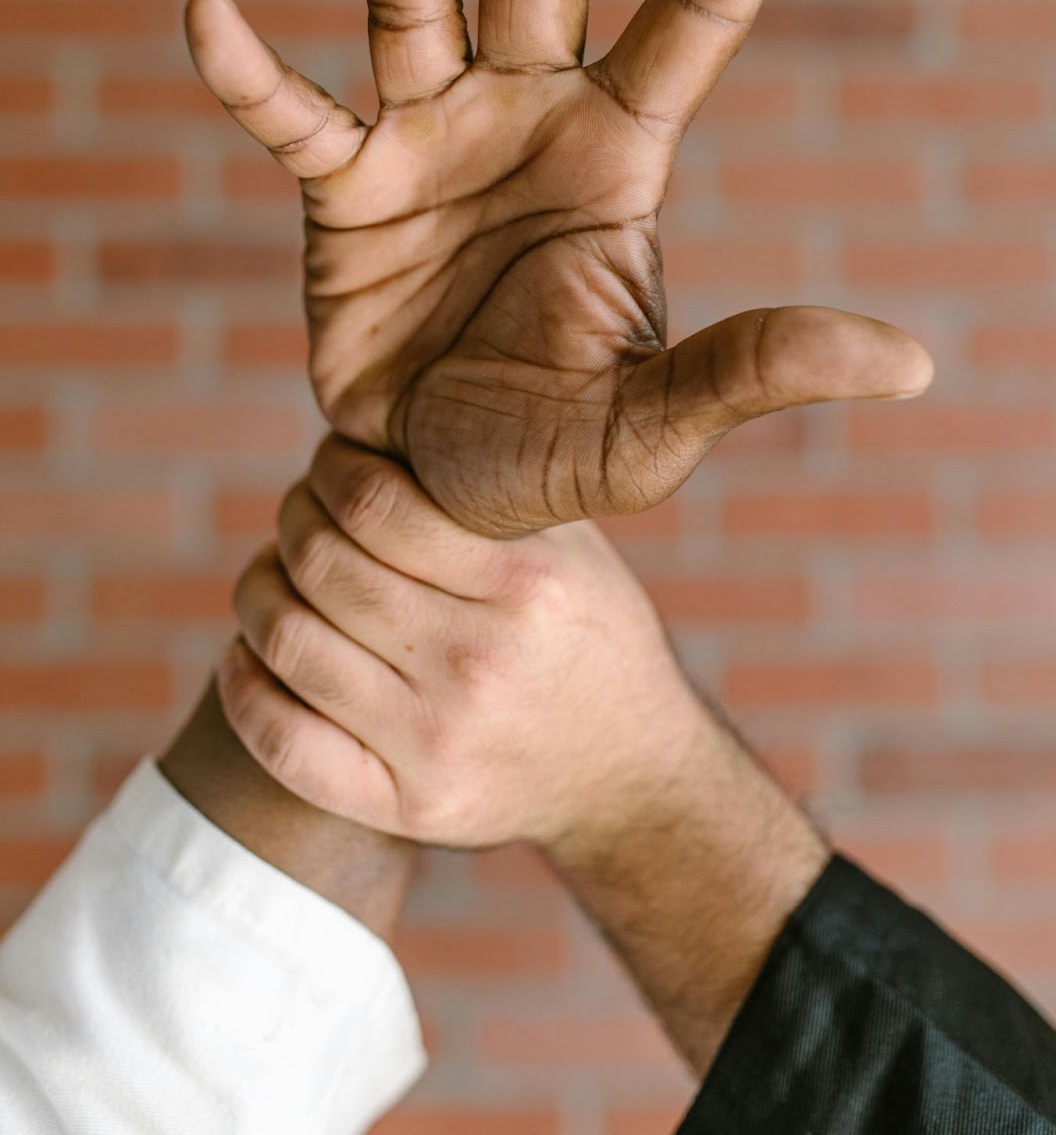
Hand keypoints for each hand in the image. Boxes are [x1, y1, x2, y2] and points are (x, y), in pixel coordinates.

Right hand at [186, 0, 931, 536]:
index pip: (695, 13)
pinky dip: (252, 73)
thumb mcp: (656, 425)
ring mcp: (429, 136)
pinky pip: (293, 117)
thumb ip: (759, 372)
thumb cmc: (553, 451)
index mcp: (622, 149)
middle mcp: (527, 112)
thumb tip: (913, 363)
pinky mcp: (341, 187)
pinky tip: (210, 11)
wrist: (432, 486)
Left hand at [216, 433, 705, 850]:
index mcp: (527, 587)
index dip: (331, 470)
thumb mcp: (571, 549)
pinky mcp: (409, 807)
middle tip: (302, 512)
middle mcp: (481, 665)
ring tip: (275, 574)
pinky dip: (242, 687)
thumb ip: (486, 496)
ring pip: (289, 644)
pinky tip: (247, 653)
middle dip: (292, 520)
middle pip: (322, 567)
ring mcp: (439, 743)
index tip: (332, 464)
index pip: (375, 505)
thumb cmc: (586, 635)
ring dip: (258, 591)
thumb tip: (377, 431)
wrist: (629, 772)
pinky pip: (283, 744)